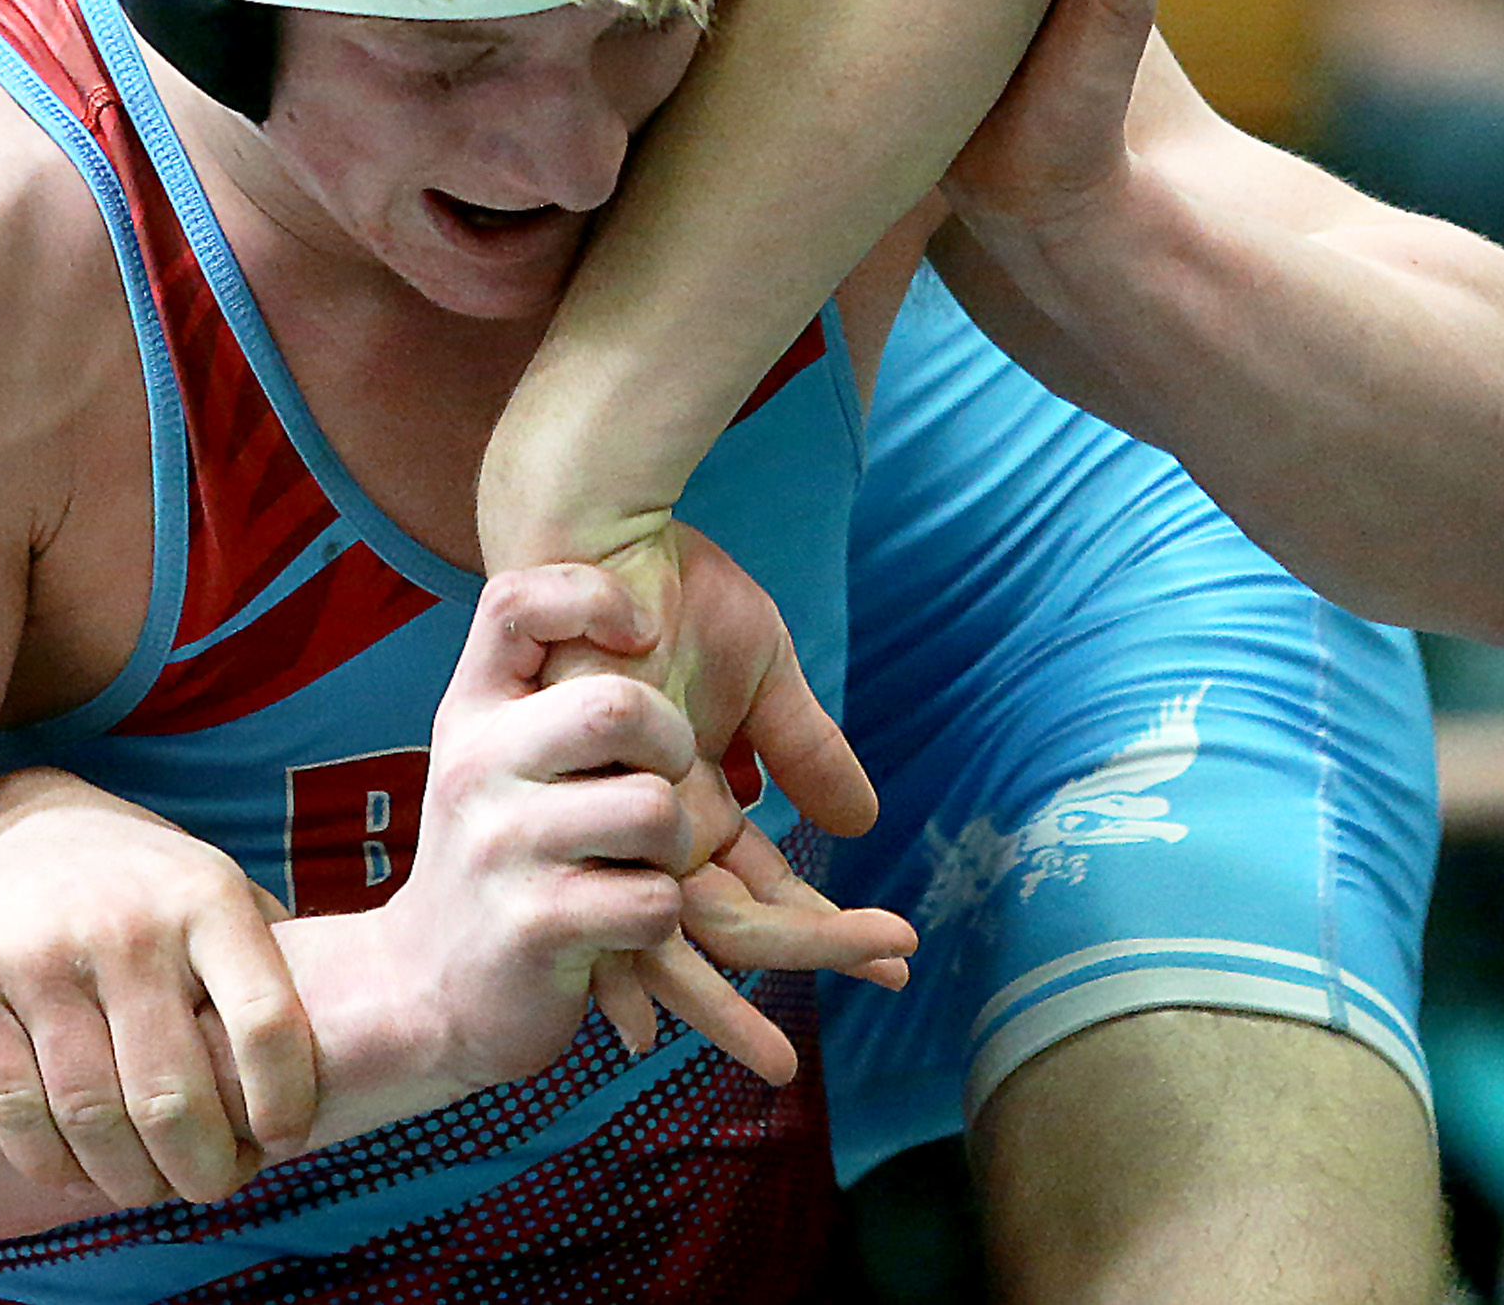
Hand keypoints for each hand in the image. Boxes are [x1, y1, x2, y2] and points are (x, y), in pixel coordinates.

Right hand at [0, 769, 312, 1211]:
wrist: (14, 827)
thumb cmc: (144, 887)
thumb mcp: (217, 893)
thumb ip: (268, 967)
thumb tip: (333, 1062)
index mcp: (204, 899)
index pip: (266, 1023)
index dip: (284, 1103)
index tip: (284, 1141)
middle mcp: (123, 923)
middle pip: (172, 1096)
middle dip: (202, 1170)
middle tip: (210, 1188)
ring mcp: (39, 953)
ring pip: (91, 1115)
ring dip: (128, 1181)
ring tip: (148, 1189)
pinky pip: (14, 1110)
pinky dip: (52, 1164)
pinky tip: (78, 1171)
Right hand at [353, 565, 712, 1095]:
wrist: (422, 989)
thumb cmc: (493, 856)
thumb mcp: (492, 758)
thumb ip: (549, 691)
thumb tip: (648, 612)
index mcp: (471, 710)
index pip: (516, 601)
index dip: (591, 594)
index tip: (642, 633)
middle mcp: (476, 765)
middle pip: (617, 705)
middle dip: (674, 743)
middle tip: (668, 778)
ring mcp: (501, 846)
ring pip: (656, 810)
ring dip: (678, 846)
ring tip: (645, 861)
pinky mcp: (535, 926)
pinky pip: (655, 901)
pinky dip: (661, 916)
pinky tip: (623, 922)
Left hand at [559, 525, 912, 1078]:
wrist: (602, 535)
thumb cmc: (670, 591)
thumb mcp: (762, 672)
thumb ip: (804, 747)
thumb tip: (862, 825)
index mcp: (688, 802)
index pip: (762, 893)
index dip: (829, 927)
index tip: (897, 957)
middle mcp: (655, 826)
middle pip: (737, 925)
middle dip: (825, 950)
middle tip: (901, 968)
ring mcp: (625, 820)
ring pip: (710, 925)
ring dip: (802, 945)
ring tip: (881, 954)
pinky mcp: (603, 806)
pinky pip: (653, 900)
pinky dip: (726, 936)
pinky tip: (807, 939)